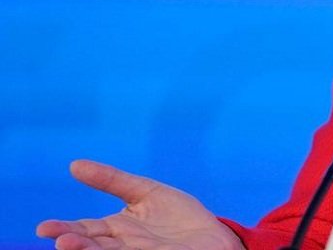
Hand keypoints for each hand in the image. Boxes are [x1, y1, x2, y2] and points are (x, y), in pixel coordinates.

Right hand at [36, 160, 243, 249]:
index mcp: (115, 229)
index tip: (44, 229)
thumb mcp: (145, 192)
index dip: (64, 229)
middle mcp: (122, 246)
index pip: (83, 229)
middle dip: (73, 244)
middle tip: (59, 240)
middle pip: (90, 246)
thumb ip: (112, 180)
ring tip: (70, 246)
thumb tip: (74, 165)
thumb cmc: (179, 217)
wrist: (213, 236)